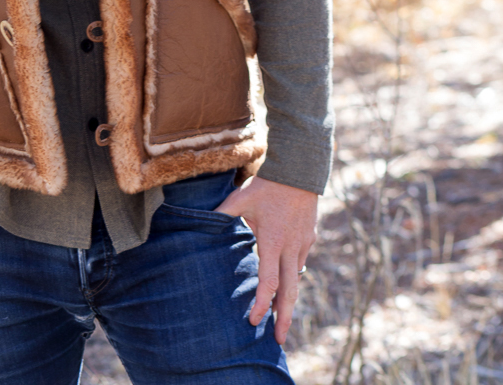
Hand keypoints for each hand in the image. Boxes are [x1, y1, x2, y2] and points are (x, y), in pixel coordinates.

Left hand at [215, 175, 317, 344]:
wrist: (299, 169)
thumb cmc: (267, 185)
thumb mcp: (241, 197)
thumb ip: (221, 214)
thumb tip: (198, 221)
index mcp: (273, 241)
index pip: (268, 281)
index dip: (262, 303)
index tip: (255, 320)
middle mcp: (291, 248)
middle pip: (290, 292)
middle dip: (284, 318)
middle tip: (278, 339)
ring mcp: (303, 244)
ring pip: (296, 279)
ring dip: (289, 299)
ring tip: (281, 318)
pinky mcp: (310, 238)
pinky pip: (300, 262)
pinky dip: (293, 276)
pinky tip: (286, 283)